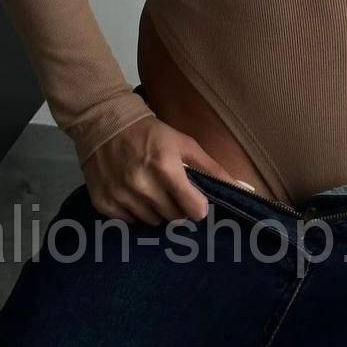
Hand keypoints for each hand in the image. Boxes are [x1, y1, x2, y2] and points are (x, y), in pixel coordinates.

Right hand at [81, 114, 249, 225]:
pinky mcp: (104, 203)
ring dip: (156, 211)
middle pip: (173, 218)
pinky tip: (133, 194)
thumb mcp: (184, 144)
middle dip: (177, 207)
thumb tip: (242, 189)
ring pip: (151, 222)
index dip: (197, 207)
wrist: (106, 123)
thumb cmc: (152, 133)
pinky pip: (128, 222)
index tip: (195, 200)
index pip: (193, 210)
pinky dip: (134, 212)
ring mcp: (121, 196)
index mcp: (166, 169)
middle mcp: (143, 186)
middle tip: (171, 190)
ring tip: (151, 191)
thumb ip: (211, 169)